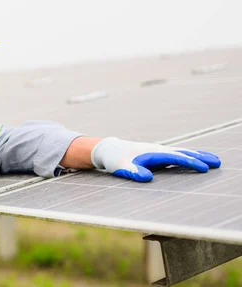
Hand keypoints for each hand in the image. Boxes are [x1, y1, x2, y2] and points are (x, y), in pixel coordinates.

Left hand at [91, 137, 219, 181]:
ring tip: (214, 160)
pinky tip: (196, 161)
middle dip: (200, 158)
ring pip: (182, 153)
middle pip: (183, 153)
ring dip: (197, 156)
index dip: (190, 163)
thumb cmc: (115, 160)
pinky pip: (177, 157)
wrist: (109, 150)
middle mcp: (158, 150)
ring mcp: (158, 152)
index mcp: (152, 153)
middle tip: (217, 163)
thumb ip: (134, 172)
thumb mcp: (121, 168)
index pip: (175, 158)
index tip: (203, 168)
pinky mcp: (157, 156)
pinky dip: (188, 158)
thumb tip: (148, 177)